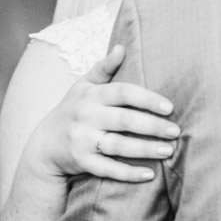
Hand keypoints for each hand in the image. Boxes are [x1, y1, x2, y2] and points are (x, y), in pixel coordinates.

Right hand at [29, 45, 179, 182]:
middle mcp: (86, 116)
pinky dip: (128, 174)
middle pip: (124, 120)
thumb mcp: (83, 86)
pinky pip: (107, 169)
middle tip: (175, 131)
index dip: (146, 99)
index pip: (122, 93)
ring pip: (118, 145)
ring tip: (169, 150)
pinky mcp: (81, 162)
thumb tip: (122, 47)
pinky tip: (149, 174)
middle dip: (152, 126)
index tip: (169, 107)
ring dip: (145, 149)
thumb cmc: (72, 110)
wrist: (44, 144)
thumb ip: (104, 67)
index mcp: (91, 96)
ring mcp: (83, 140)